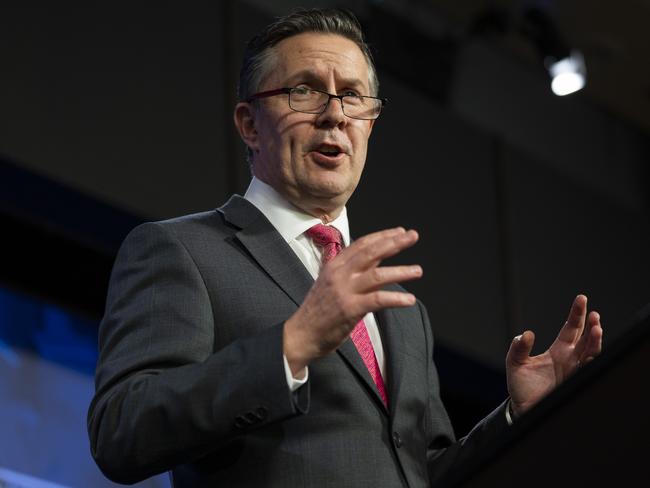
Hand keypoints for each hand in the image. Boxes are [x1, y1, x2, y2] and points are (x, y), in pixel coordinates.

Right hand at [283, 227, 421, 374]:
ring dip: (400, 271)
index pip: (362, 244)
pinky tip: (409, 299)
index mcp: (335, 265)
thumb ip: (353, 272)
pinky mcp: (350, 309)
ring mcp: (344, 291)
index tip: (399, 231)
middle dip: (394, 243)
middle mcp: (339, 274)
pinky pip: (378, 300)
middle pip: (371, 252)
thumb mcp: (331, 283)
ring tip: (418, 271)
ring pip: (377, 275)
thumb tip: (376, 260)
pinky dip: (396, 299)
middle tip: (413, 236)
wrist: (301, 334)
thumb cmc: (318, 311)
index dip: (382, 236)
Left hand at [506, 294, 602, 417]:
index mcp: (558, 351)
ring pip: (591, 353)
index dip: (577, 314)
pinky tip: (593, 353)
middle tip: (593, 314)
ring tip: (596, 329)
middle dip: (591, 325)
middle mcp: (570, 359)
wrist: (523, 410)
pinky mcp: (575, 383)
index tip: (582, 299)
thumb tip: (526, 334)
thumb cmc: (521, 386)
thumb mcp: (514, 363)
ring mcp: (575, 372)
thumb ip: (518, 347)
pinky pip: (587, 371)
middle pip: (585, 338)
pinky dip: (591, 361)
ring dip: (595, 341)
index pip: (571, 328)